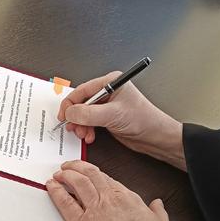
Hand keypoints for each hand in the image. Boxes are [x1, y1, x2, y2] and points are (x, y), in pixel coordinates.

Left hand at [46, 161, 177, 220]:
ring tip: (59, 173)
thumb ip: (156, 211)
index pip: (105, 178)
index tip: (89, 173)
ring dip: (66, 174)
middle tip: (69, 166)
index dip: (94, 173)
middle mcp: (109, 199)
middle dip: (77, 167)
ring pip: (77, 183)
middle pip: (89, 175)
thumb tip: (156, 204)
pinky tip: (51, 186)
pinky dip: (56, 192)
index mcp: (127, 197)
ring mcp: (94, 211)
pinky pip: (65, 203)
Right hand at [58, 72, 185, 170]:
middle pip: (81, 102)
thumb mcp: (113, 115)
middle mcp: (107, 92)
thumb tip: (70, 113)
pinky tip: (90, 136)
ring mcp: (106, 105)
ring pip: (83, 114)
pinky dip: (86, 130)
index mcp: (110, 82)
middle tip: (74, 127)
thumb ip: (89, 114)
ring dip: (80, 125)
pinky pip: (89, 122)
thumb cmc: (144, 120)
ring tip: (84, 134)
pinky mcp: (107, 117)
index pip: (82, 90)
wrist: (155, 137)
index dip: (70, 103)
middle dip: (76, 117)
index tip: (64, 116)